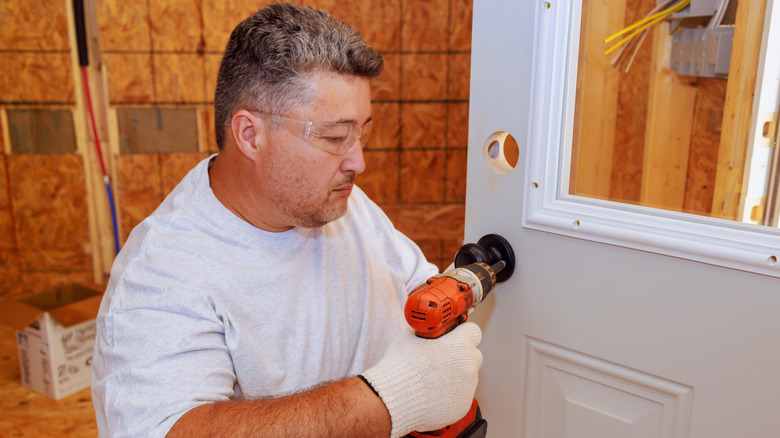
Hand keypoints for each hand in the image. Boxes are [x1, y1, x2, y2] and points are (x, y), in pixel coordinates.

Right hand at [361, 322, 482, 437]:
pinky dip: (450, 393)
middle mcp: (468, 366)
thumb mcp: (409, 337)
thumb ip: (425, 333)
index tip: (454, 335)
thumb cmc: (400, 367)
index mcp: (459, 346)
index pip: (473, 331)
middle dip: (460, 354)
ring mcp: (467, 388)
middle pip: (472, 355)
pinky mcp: (462, 405)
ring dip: (455, 375)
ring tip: (432, 378)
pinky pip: (460, 394)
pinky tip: (432, 392)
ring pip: (467, 376)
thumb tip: (426, 331)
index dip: (462, 332)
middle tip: (442, 357)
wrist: (393, 400)